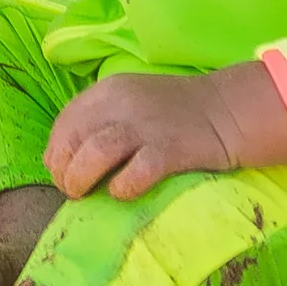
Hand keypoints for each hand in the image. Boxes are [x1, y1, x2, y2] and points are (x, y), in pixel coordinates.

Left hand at [43, 62, 286, 202]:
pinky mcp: (170, 149)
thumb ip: (100, 121)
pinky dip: (122, 187)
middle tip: (73, 190)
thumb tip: (66, 159)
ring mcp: (146, 126)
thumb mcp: (131, 103)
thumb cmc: (177, 113)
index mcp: (108, 91)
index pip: (64, 123)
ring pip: (94, 154)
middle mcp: (121, 104)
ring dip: (81, 179)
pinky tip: (123, 192)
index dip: (56, 152)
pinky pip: (134, 173)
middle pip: (73, 139)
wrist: (229, 111)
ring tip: (85, 195)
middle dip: (64, 171)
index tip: (62, 172)